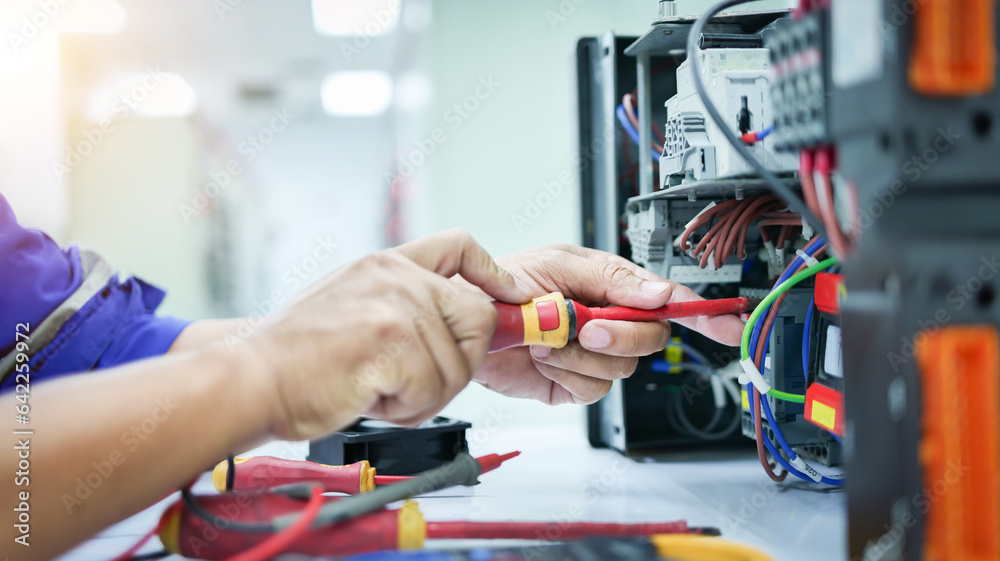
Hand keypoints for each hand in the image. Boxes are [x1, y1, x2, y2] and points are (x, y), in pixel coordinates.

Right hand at [247, 229, 529, 440]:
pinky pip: (432, 391)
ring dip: (422, 395)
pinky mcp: (391, 343)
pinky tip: (368, 396)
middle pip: (477, 320)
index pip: (458, 246)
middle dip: (458, 363)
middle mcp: (395, 277)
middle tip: (412, 381)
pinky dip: (405, 409)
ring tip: (374, 387)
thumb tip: (460, 325)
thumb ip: (404, 304)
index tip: (507, 295)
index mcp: (386, 264)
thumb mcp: (352, 302)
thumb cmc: (295, 355)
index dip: (492, 272)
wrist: (249, 378)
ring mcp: (395, 307)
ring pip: (457, 367)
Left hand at [473, 245, 744, 404]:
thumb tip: (660, 292)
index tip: (727, 324)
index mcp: (612, 287)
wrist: (470, 319)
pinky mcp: (575, 384)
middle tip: (585, 326)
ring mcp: (593, 354)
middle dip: (620, 334)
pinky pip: (592, 389)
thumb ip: (614, 278)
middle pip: (650, 338)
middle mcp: (609, 320)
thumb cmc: (507, 283)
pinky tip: (544, 357)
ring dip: (580, 354)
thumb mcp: (561, 263)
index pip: (668, 301)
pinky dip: (566, 373)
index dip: (701, 313)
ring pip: (621, 367)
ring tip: (549, 336)